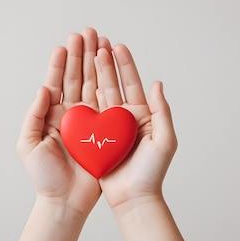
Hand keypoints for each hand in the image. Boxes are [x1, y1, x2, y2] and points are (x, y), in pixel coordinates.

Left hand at [16, 28, 102, 215]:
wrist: (65, 201)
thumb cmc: (43, 176)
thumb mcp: (28, 144)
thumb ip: (34, 115)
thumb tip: (43, 89)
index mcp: (51, 115)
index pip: (56, 82)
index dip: (60, 63)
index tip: (66, 43)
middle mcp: (70, 114)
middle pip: (76, 77)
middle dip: (82, 54)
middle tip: (88, 32)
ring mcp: (88, 121)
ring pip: (93, 85)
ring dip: (96, 63)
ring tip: (101, 42)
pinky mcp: (102, 130)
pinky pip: (106, 103)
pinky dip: (110, 85)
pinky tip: (113, 68)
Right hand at [94, 42, 177, 210]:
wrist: (133, 198)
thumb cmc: (151, 172)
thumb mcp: (165, 140)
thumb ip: (162, 111)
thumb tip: (158, 83)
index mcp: (141, 116)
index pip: (131, 84)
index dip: (124, 64)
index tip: (116, 45)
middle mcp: (124, 117)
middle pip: (112, 83)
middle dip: (103, 61)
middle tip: (95, 41)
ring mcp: (108, 126)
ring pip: (98, 94)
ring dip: (92, 74)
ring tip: (84, 53)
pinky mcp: (95, 137)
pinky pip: (87, 112)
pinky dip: (81, 95)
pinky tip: (74, 81)